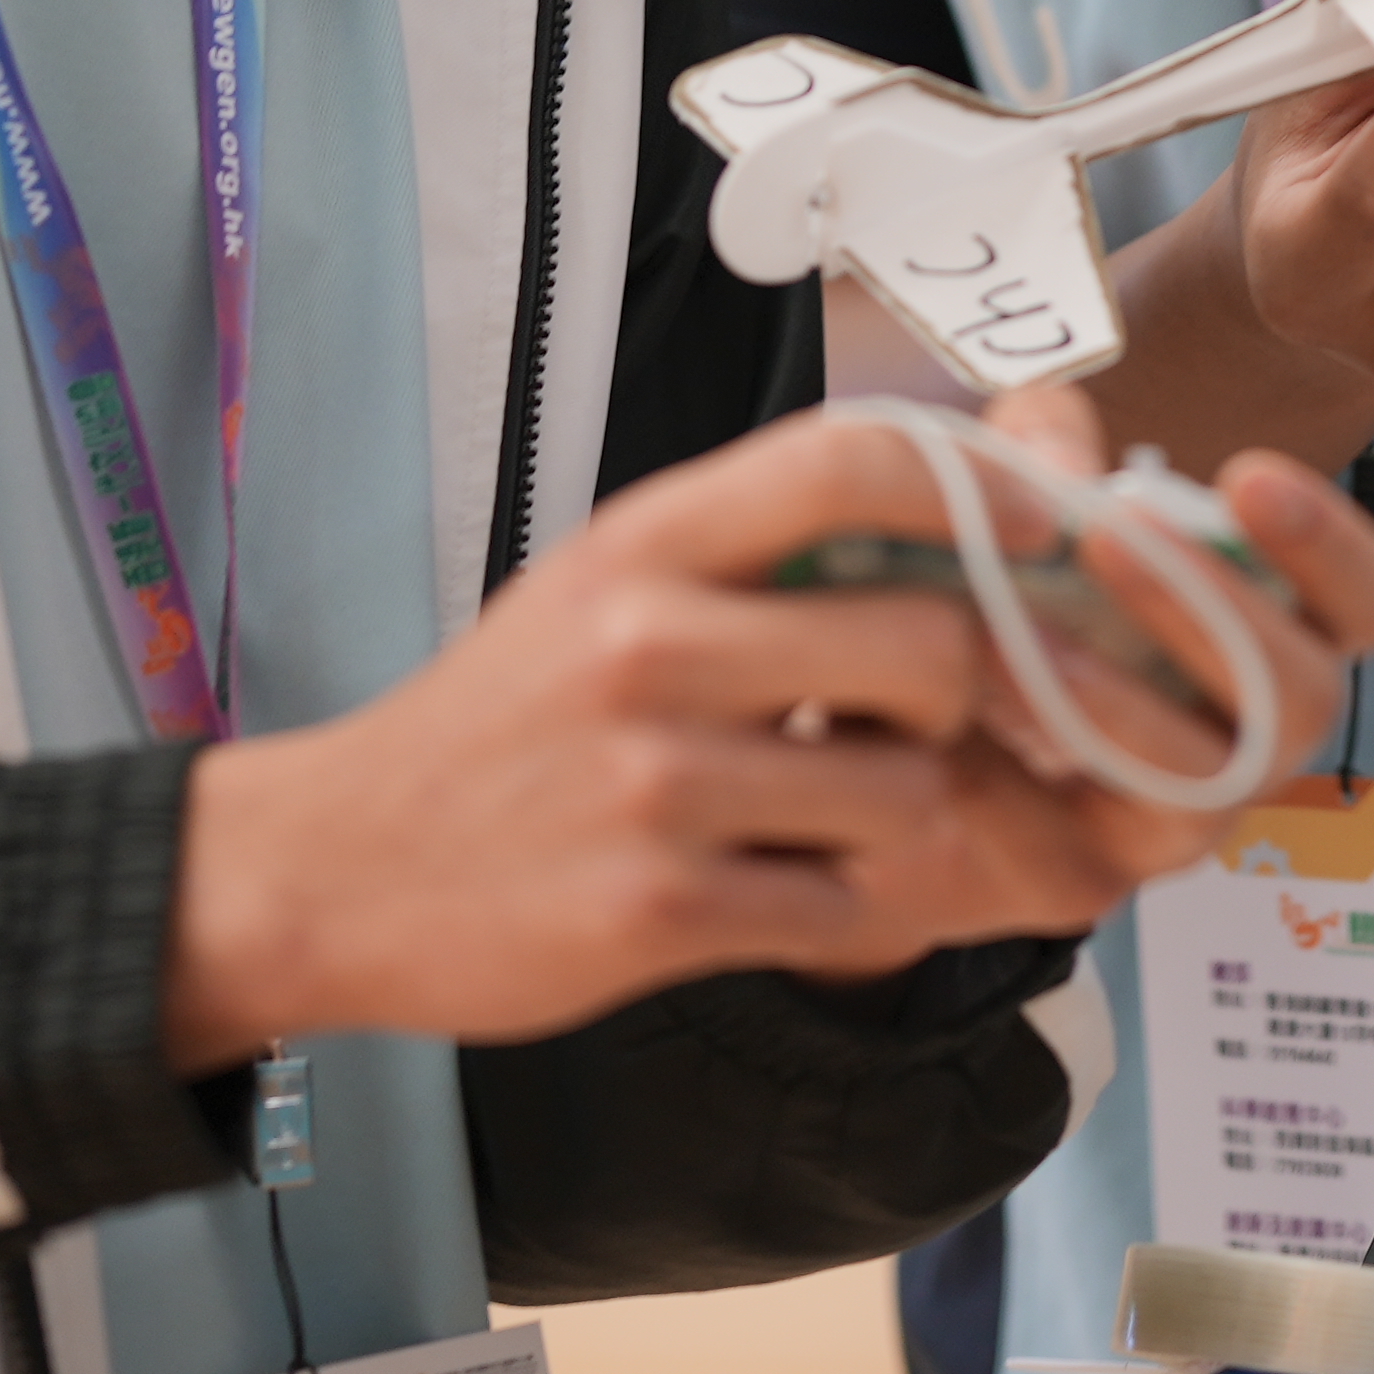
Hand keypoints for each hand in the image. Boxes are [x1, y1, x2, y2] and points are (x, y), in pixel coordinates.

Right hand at [166, 402, 1373, 1060]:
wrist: (333, 867)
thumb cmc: (502, 717)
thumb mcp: (606, 580)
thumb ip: (757, 543)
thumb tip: (956, 507)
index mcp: (650, 542)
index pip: (857, 460)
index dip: (982, 490)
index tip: (1040, 531)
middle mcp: (653, 646)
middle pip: (932, 646)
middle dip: (967, 697)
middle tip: (932, 724)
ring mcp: (656, 784)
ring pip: (907, 791)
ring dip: (901, 817)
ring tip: (822, 816)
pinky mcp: (657, 912)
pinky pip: (843, 909)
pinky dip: (837, 911)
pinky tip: (770, 892)